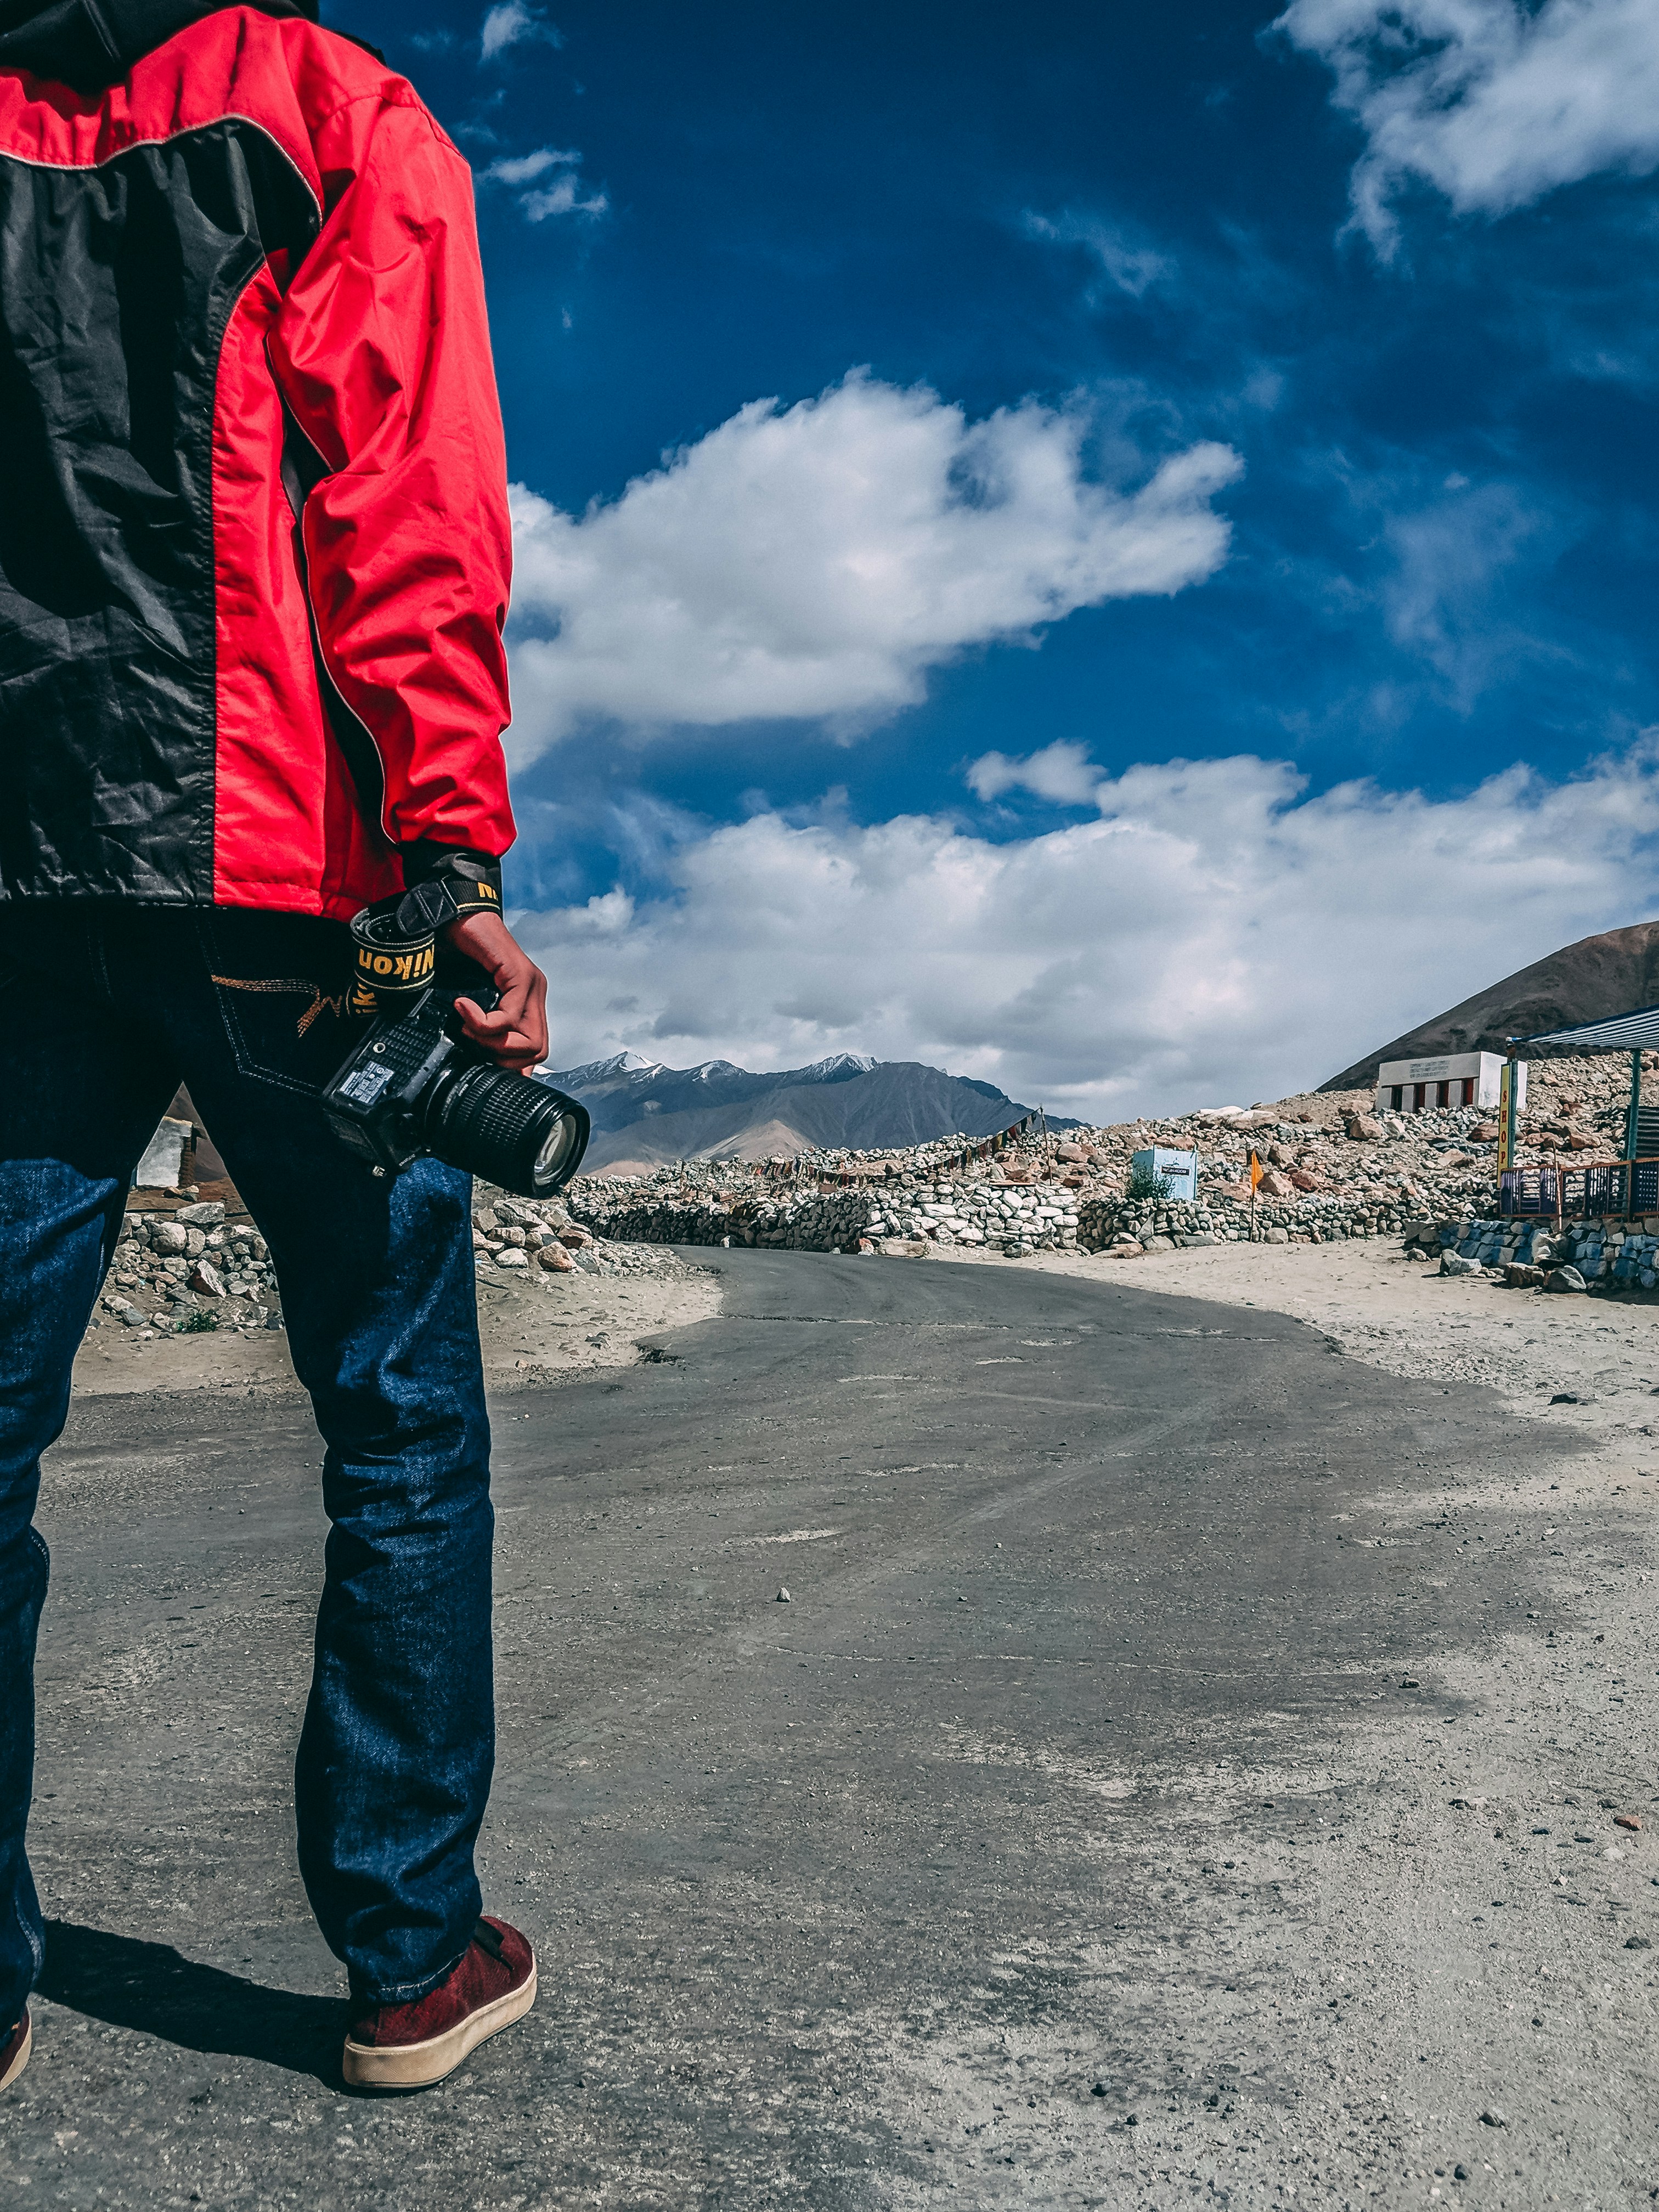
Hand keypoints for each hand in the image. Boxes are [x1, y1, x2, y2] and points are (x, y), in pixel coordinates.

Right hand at [443, 912, 548, 1071]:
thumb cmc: (457, 957)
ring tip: (466, 1025)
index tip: (484, 1067)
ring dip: (491, 1042)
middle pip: (538, 1051)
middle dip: (502, 1059)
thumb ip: (479, 1030)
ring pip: (529, 1041)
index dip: (513, 1067)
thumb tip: (478, 1063)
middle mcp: (535, 995)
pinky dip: (482, 1022)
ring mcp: (532, 984)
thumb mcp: (470, 1004)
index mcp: (527, 1004)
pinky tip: (463, 1007)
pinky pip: (509, 1017)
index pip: (535, 1051)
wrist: (455, 916)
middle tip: (472, 1044)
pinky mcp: (521, 974)